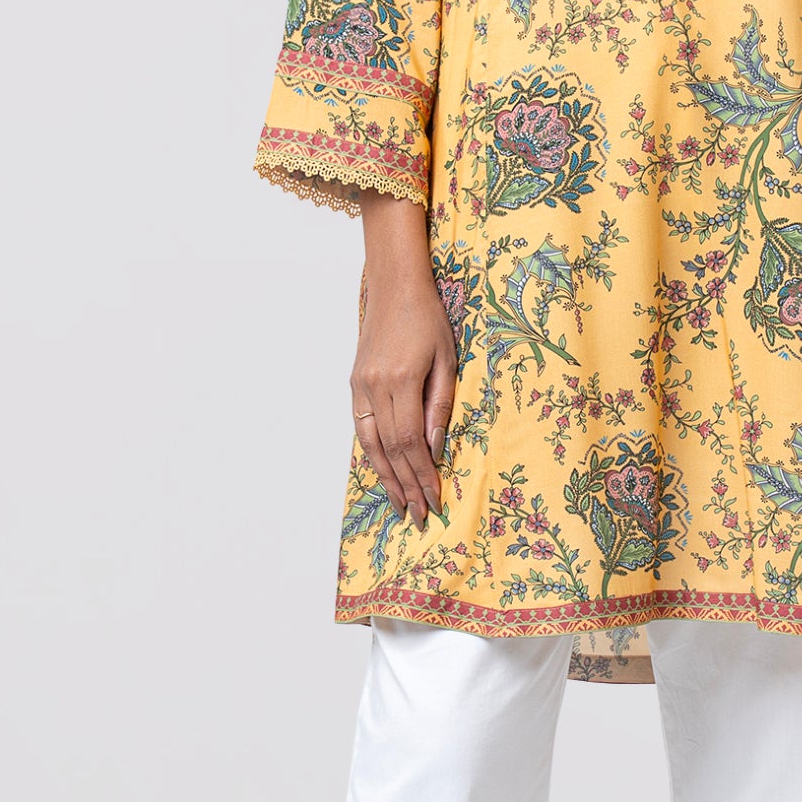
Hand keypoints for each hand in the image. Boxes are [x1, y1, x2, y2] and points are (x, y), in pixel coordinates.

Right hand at [353, 195, 456, 524]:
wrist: (395, 285)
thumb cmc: (430, 319)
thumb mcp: (447, 359)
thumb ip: (440, 405)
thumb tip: (435, 450)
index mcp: (402, 380)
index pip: (411, 441)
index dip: (422, 474)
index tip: (435, 500)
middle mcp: (375, 386)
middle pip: (390, 448)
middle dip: (406, 485)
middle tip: (418, 515)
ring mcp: (360, 386)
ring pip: (370, 444)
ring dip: (386, 477)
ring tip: (399, 504)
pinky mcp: (355, 383)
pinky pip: (361, 428)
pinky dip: (372, 455)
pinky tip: (383, 472)